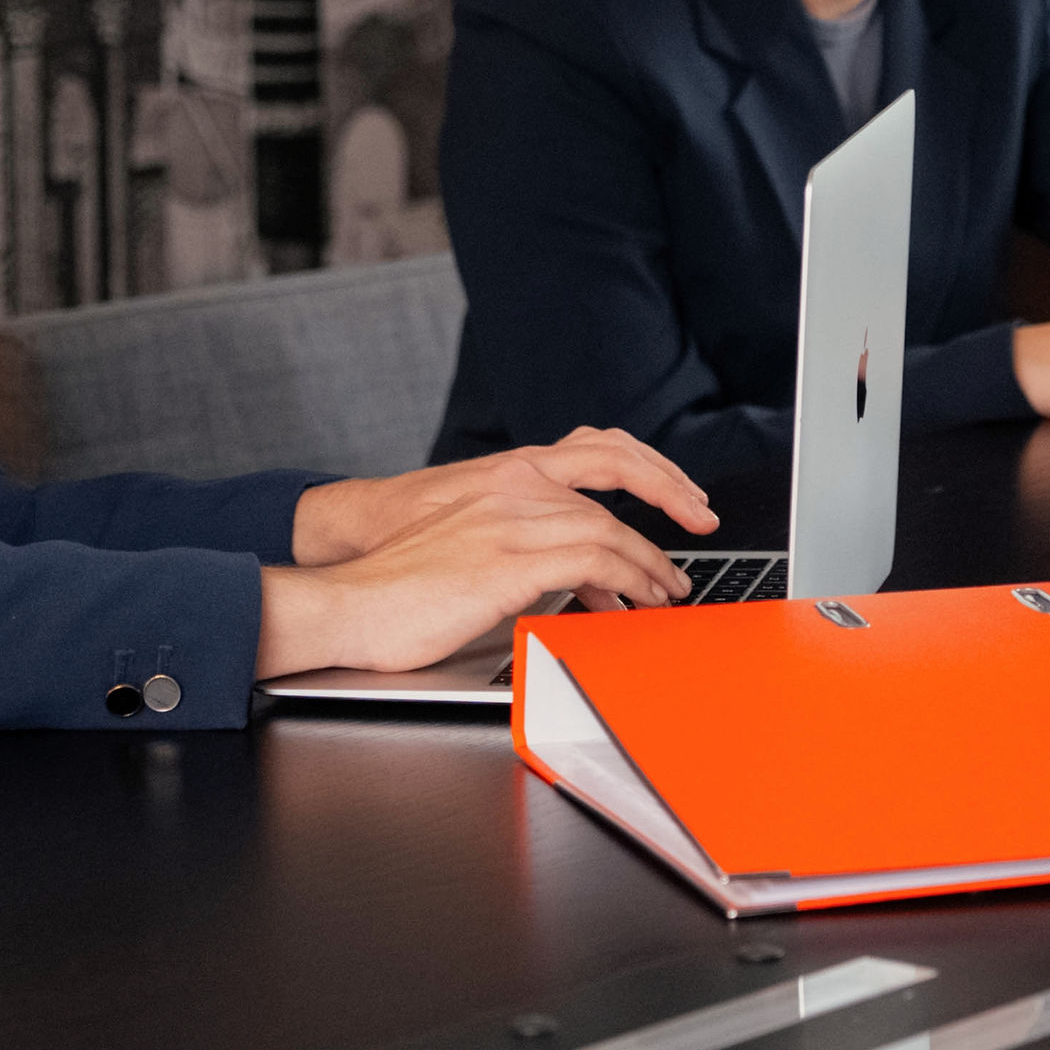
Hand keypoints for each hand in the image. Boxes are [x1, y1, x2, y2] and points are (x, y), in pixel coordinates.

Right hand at [258, 473, 695, 678]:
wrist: (350, 599)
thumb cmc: (399, 580)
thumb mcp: (469, 543)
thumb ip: (524, 542)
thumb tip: (581, 576)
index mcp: (502, 473)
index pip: (594, 449)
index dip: (646, 466)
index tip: (679, 493)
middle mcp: (511, 484)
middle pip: (613, 474)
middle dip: (668, 496)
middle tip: (700, 523)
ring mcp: (510, 519)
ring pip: (608, 525)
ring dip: (649, 559)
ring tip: (667, 587)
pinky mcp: (508, 560)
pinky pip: (593, 559)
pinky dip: (628, 578)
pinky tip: (637, 599)